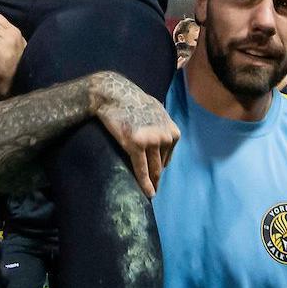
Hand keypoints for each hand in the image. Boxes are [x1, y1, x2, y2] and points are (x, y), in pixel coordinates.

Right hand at [88, 73, 178, 197]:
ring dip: (152, 183)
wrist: (114, 94)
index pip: (168, 156)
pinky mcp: (136, 145)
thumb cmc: (132, 101)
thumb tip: (165, 136)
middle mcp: (166, 136)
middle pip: (162, 165)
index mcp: (173, 130)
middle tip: (153, 189)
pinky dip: (145, 184)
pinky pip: (142, 170)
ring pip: (153, 169)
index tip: (156, 176)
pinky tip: (148, 193)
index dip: (160, 166)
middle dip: (157, 177)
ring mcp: (152, 141)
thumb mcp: (157, 110)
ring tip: (150, 193)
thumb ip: (163, 125)